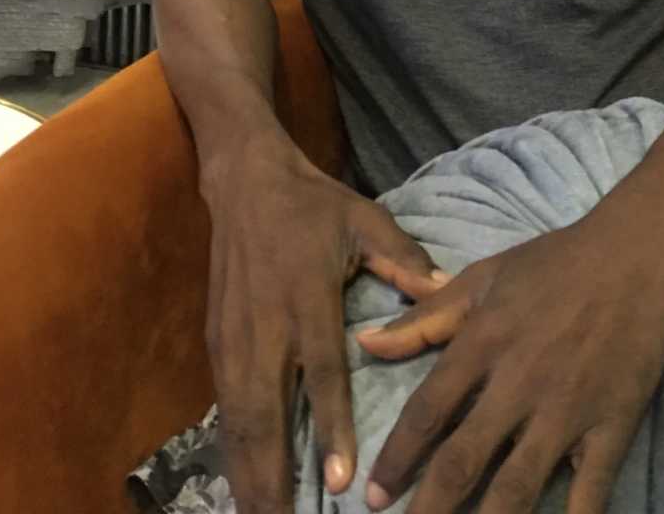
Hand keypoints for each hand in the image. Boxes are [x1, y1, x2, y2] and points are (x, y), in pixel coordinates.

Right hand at [202, 141, 445, 513]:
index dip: (330, 428)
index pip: (320, 373)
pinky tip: (244, 482)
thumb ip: (404, 258)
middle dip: (275, 475)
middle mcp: (266, 326)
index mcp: (308, 298)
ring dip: (249, 473)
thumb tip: (447, 289)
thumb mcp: (365, 219)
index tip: (341, 478)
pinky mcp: (215, 342)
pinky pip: (224, 408)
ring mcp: (235, 338)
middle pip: (266, 413)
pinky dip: (233, 450)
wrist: (245, 181)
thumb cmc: (313, 204)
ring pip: (238, 419)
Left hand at [356, 214, 663, 513]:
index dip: (397, 459)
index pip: (427, 413)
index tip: (375, 495)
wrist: (632, 255)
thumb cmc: (552, 264)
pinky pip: (589, 491)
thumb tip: (367, 342)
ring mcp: (566, 410)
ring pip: (516, 486)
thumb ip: (425, 318)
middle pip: (462, 460)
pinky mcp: (611, 426)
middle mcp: (517, 384)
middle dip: (429, 507)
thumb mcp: (482, 278)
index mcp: (482, 344)